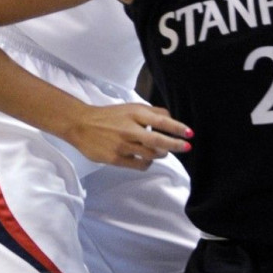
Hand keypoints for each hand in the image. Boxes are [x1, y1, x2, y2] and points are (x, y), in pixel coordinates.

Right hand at [67, 102, 191, 170]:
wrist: (82, 124)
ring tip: (163, 152)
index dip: (177, 128)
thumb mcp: (131, 107)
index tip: (190, 134)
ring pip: (150, 155)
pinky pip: (139, 164)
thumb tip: (171, 119)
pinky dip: (147, 163)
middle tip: (186, 147)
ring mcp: (122, 145)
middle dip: (175, 145)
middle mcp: (130, 129)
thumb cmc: (110, 115)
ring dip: (161, 154)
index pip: (161, 121)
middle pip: (158, 141)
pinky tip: (147, 159)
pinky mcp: (115, 158)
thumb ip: (151, 112)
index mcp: (135, 114)